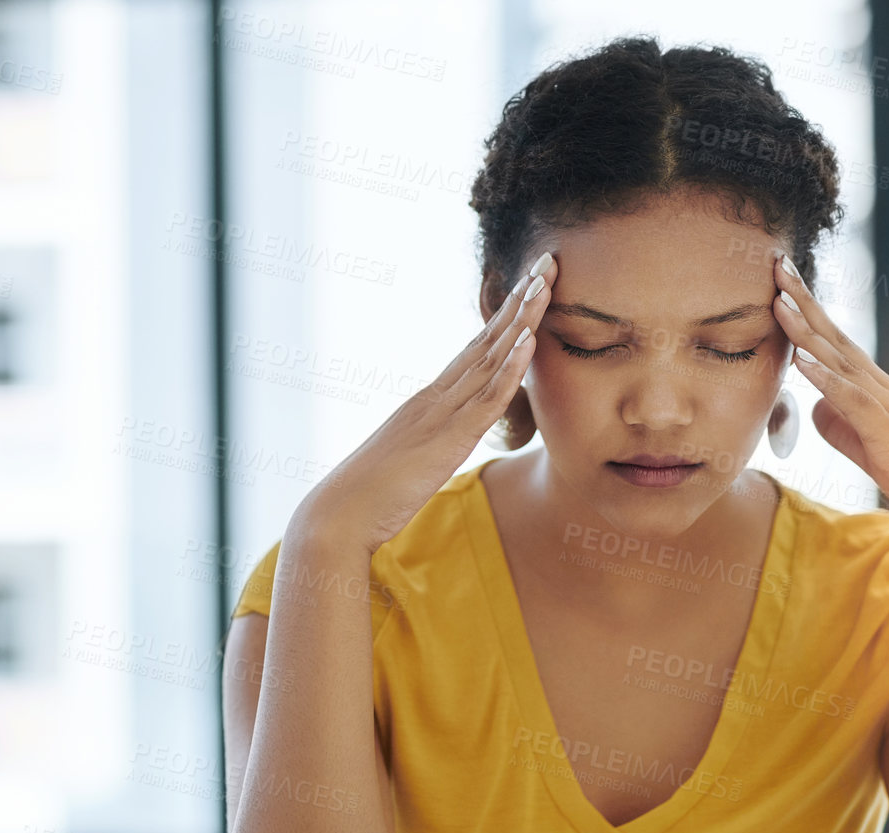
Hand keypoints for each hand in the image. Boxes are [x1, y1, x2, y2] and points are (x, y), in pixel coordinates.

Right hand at [292, 251, 555, 554]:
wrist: (342, 512)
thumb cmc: (372, 495)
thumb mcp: (414, 459)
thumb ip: (435, 443)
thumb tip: (451, 441)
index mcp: (430, 400)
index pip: (476, 351)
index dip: (506, 319)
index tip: (529, 287)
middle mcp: (437, 396)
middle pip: (487, 340)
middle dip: (519, 302)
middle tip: (546, 264)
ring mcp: (441, 412)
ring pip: (490, 358)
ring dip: (521, 320)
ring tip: (544, 284)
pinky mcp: (448, 437)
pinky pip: (486, 398)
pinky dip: (510, 367)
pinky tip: (529, 339)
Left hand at [770, 252, 888, 551]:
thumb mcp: (873, 452)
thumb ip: (843, 429)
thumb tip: (816, 410)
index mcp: (879, 393)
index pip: (837, 346)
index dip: (808, 317)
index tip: (782, 288)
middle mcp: (883, 389)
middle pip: (836, 338)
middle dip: (803, 302)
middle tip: (777, 265)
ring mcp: (887, 405)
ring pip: (840, 360)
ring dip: (807, 329)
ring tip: (779, 299)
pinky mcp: (888, 430)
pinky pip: (852, 399)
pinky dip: (825, 377)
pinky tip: (802, 358)